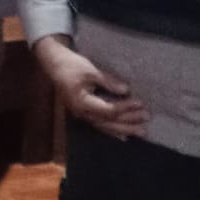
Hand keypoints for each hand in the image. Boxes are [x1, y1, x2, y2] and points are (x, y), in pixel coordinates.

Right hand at [34, 34, 148, 139]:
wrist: (53, 62)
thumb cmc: (70, 64)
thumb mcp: (90, 70)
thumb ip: (108, 82)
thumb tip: (125, 91)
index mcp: (82, 102)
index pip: (108, 110)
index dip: (125, 108)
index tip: (140, 103)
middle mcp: (82, 113)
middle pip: (108, 122)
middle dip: (128, 122)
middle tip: (146, 119)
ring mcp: (82, 114)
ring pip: (105, 126)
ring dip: (124, 128)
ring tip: (141, 131)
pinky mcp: (83, 112)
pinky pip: (100, 124)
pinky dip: (112, 130)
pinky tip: (123, 136)